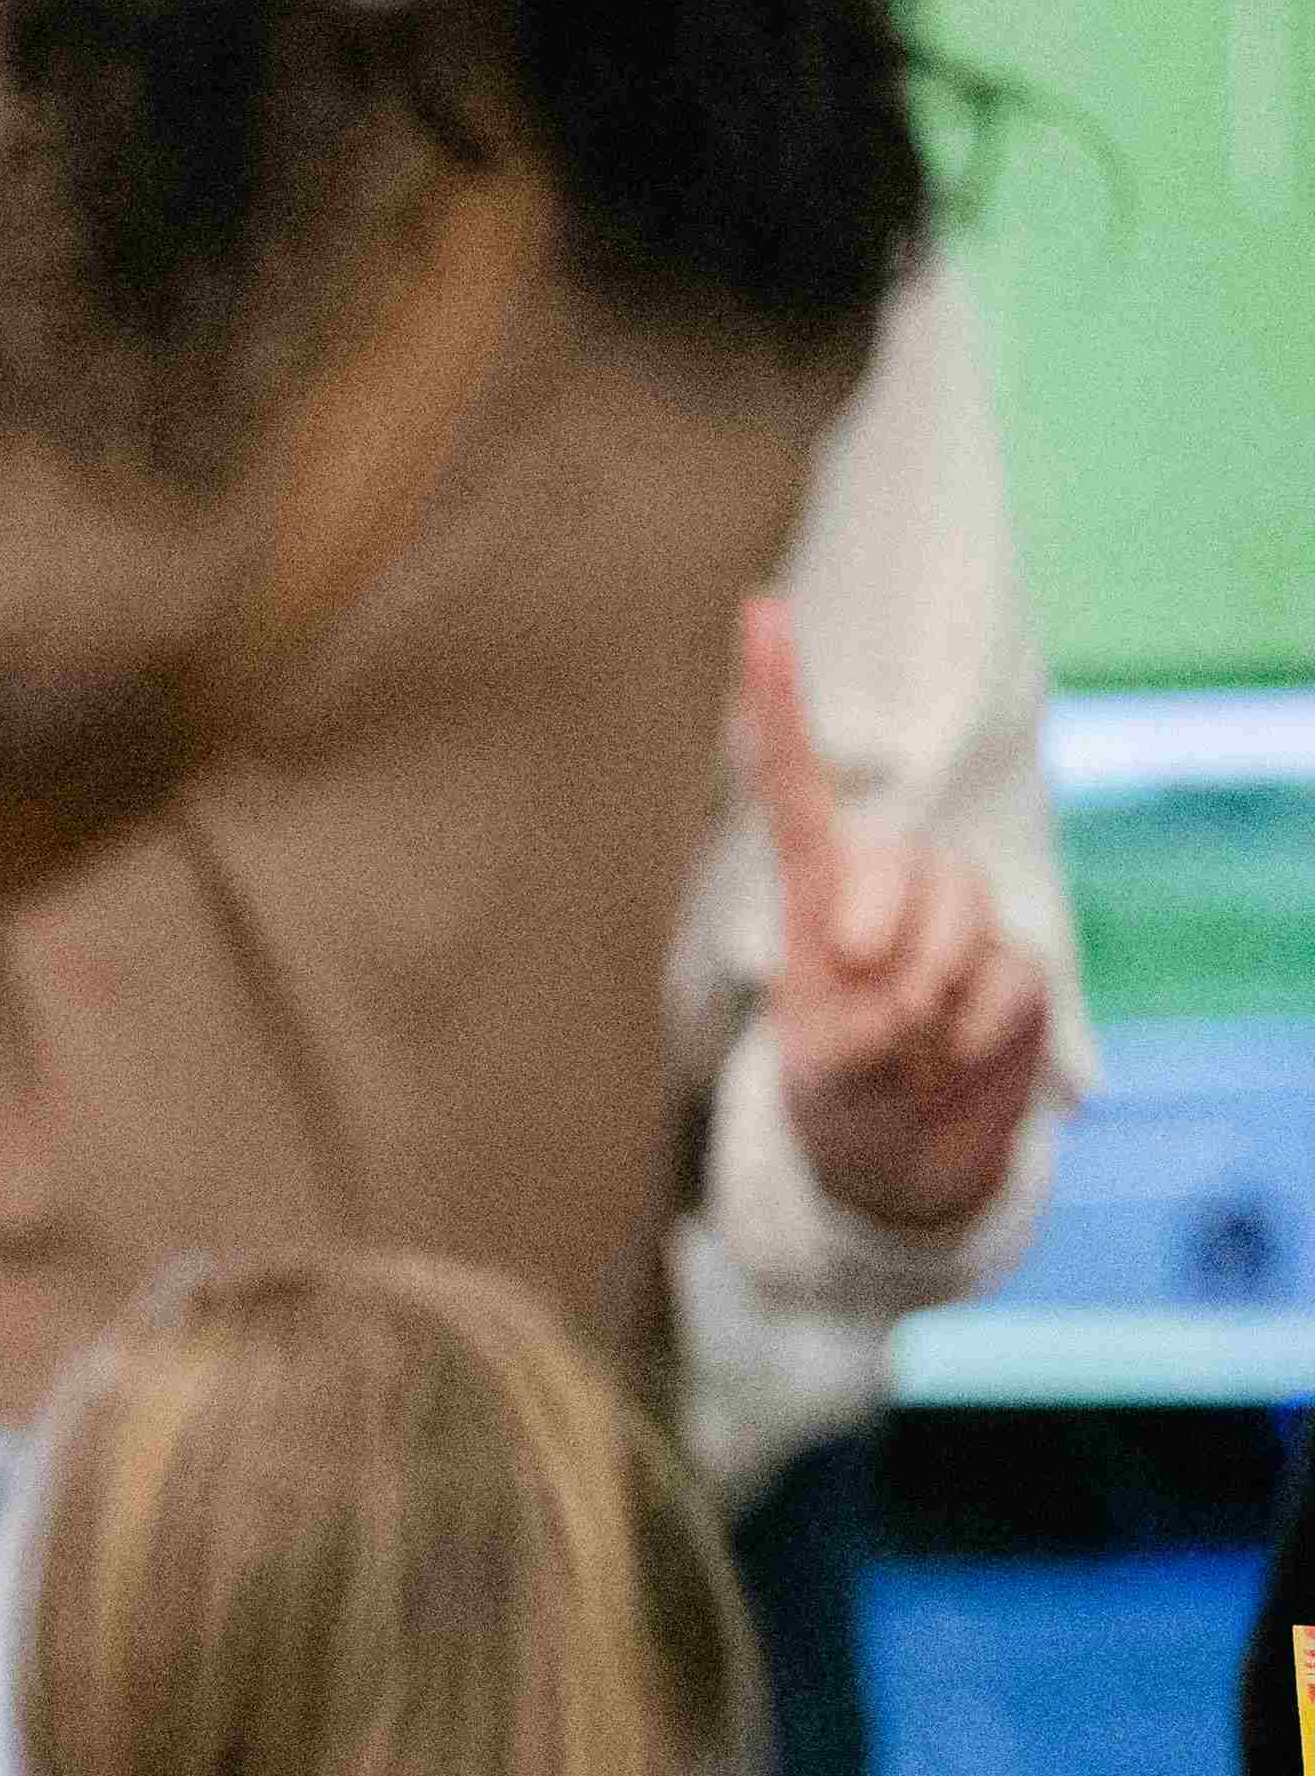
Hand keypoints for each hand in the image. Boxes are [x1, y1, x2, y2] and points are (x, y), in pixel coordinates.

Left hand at [742, 596, 1043, 1236]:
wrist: (905, 1165)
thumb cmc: (838, 1101)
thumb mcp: (815, 1073)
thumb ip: (846, 1034)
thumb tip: (903, 1000)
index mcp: (817, 899)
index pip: (795, 788)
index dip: (779, 701)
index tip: (759, 611)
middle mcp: (891, 897)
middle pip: (901, 857)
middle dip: (885, 922)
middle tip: (867, 983)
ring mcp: (961, 928)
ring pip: (964, 906)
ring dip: (932, 983)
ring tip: (908, 1037)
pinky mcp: (1016, 971)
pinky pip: (1006, 983)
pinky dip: (971, 1034)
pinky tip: (948, 1062)